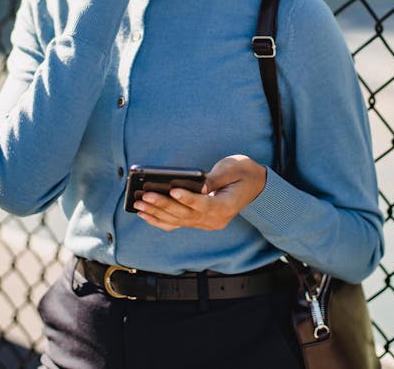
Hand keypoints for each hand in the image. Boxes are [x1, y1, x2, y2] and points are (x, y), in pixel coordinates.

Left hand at [132, 155, 266, 231]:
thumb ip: (215, 178)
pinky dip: (160, 220)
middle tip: (144, 196)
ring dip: (157, 213)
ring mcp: (207, 223)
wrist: (254, 185)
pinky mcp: (199, 222)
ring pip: (178, 221)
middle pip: (186, 214)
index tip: (172, 190)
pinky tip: (145, 214)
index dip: (187, 198)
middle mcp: (216, 219)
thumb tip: (197, 185)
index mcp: (227, 206)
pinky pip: (177, 224)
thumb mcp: (233, 168)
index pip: (204, 205)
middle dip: (163, 205)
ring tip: (139, 203)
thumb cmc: (243, 172)